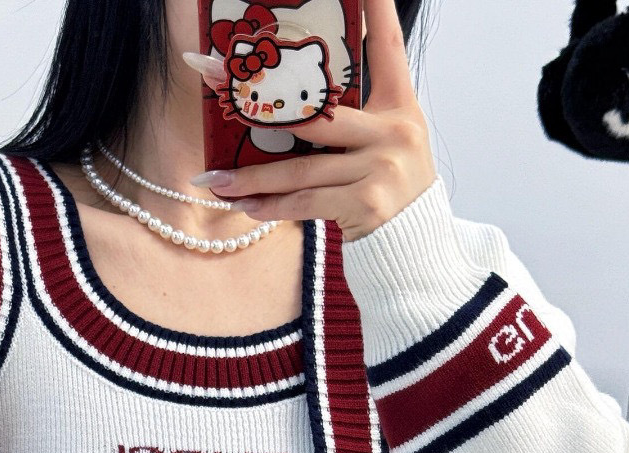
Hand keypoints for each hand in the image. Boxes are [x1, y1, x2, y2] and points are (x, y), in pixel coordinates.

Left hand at [183, 0, 437, 241]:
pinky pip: (306, 203)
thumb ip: (350, 124)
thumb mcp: (383, 148)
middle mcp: (393, 130)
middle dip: (258, 100)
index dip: (374, 8)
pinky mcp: (367, 203)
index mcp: (400, 105)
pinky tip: (245, 207)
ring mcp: (381, 167)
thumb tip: (286, 110)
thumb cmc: (390, 195)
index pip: (386, 44)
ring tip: (215, 180)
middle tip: (213, 81)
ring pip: (301, 167)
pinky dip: (272, 207)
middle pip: (315, 111)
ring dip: (251, 176)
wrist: (415, 252)